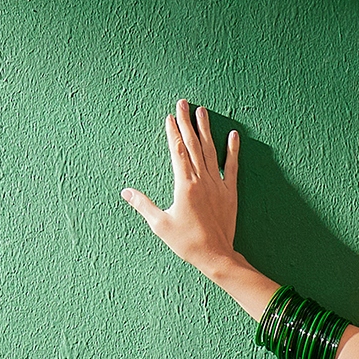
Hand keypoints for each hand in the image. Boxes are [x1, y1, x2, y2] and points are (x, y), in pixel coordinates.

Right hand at [122, 99, 240, 281]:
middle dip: (187, 122)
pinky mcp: (230, 192)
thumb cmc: (187, 242)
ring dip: (205, 130)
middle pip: (192, 145)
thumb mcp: (160, 224)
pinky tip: (233, 135)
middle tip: (183, 103)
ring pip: (210, 150)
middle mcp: (201, 180)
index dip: (173, 132)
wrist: (216, 255)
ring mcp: (217, 184)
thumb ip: (143, 205)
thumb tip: (126, 192)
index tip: (170, 116)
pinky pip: (231, 166)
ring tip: (202, 111)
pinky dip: (232, 150)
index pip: (177, 151)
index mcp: (184, 184)